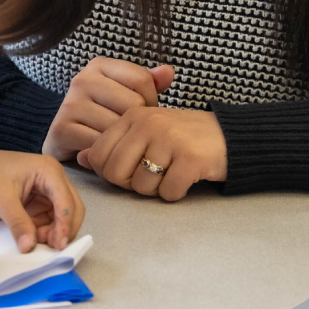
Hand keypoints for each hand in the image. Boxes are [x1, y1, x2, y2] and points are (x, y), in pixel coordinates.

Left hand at [0, 144, 84, 252]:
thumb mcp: (1, 198)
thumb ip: (18, 222)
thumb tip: (30, 247)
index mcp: (48, 171)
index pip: (66, 200)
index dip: (65, 223)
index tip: (59, 245)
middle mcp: (53, 181)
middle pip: (72, 209)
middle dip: (64, 229)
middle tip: (51, 248)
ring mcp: (46, 194)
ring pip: (62, 219)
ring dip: (54, 234)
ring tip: (36, 243)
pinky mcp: (38, 206)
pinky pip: (49, 223)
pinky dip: (45, 234)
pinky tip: (32, 240)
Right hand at [42, 57, 174, 161]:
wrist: (67, 140)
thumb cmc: (104, 115)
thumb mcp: (127, 94)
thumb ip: (149, 83)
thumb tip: (169, 72)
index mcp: (99, 66)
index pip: (142, 80)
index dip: (150, 101)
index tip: (141, 113)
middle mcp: (82, 80)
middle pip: (133, 104)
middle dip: (137, 125)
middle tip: (128, 132)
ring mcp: (70, 103)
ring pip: (118, 127)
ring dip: (123, 142)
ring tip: (117, 142)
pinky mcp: (62, 129)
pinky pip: (101, 144)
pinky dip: (108, 154)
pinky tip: (106, 152)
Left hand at [77, 107, 227, 200]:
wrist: (228, 135)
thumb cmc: (180, 138)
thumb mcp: (145, 134)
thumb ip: (114, 145)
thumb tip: (80, 158)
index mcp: (132, 116)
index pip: (99, 156)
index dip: (112, 172)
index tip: (133, 168)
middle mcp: (148, 123)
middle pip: (116, 173)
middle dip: (132, 184)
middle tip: (153, 174)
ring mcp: (169, 139)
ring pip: (142, 187)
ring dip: (157, 189)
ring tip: (172, 171)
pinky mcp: (190, 158)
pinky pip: (169, 193)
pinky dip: (177, 192)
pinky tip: (187, 176)